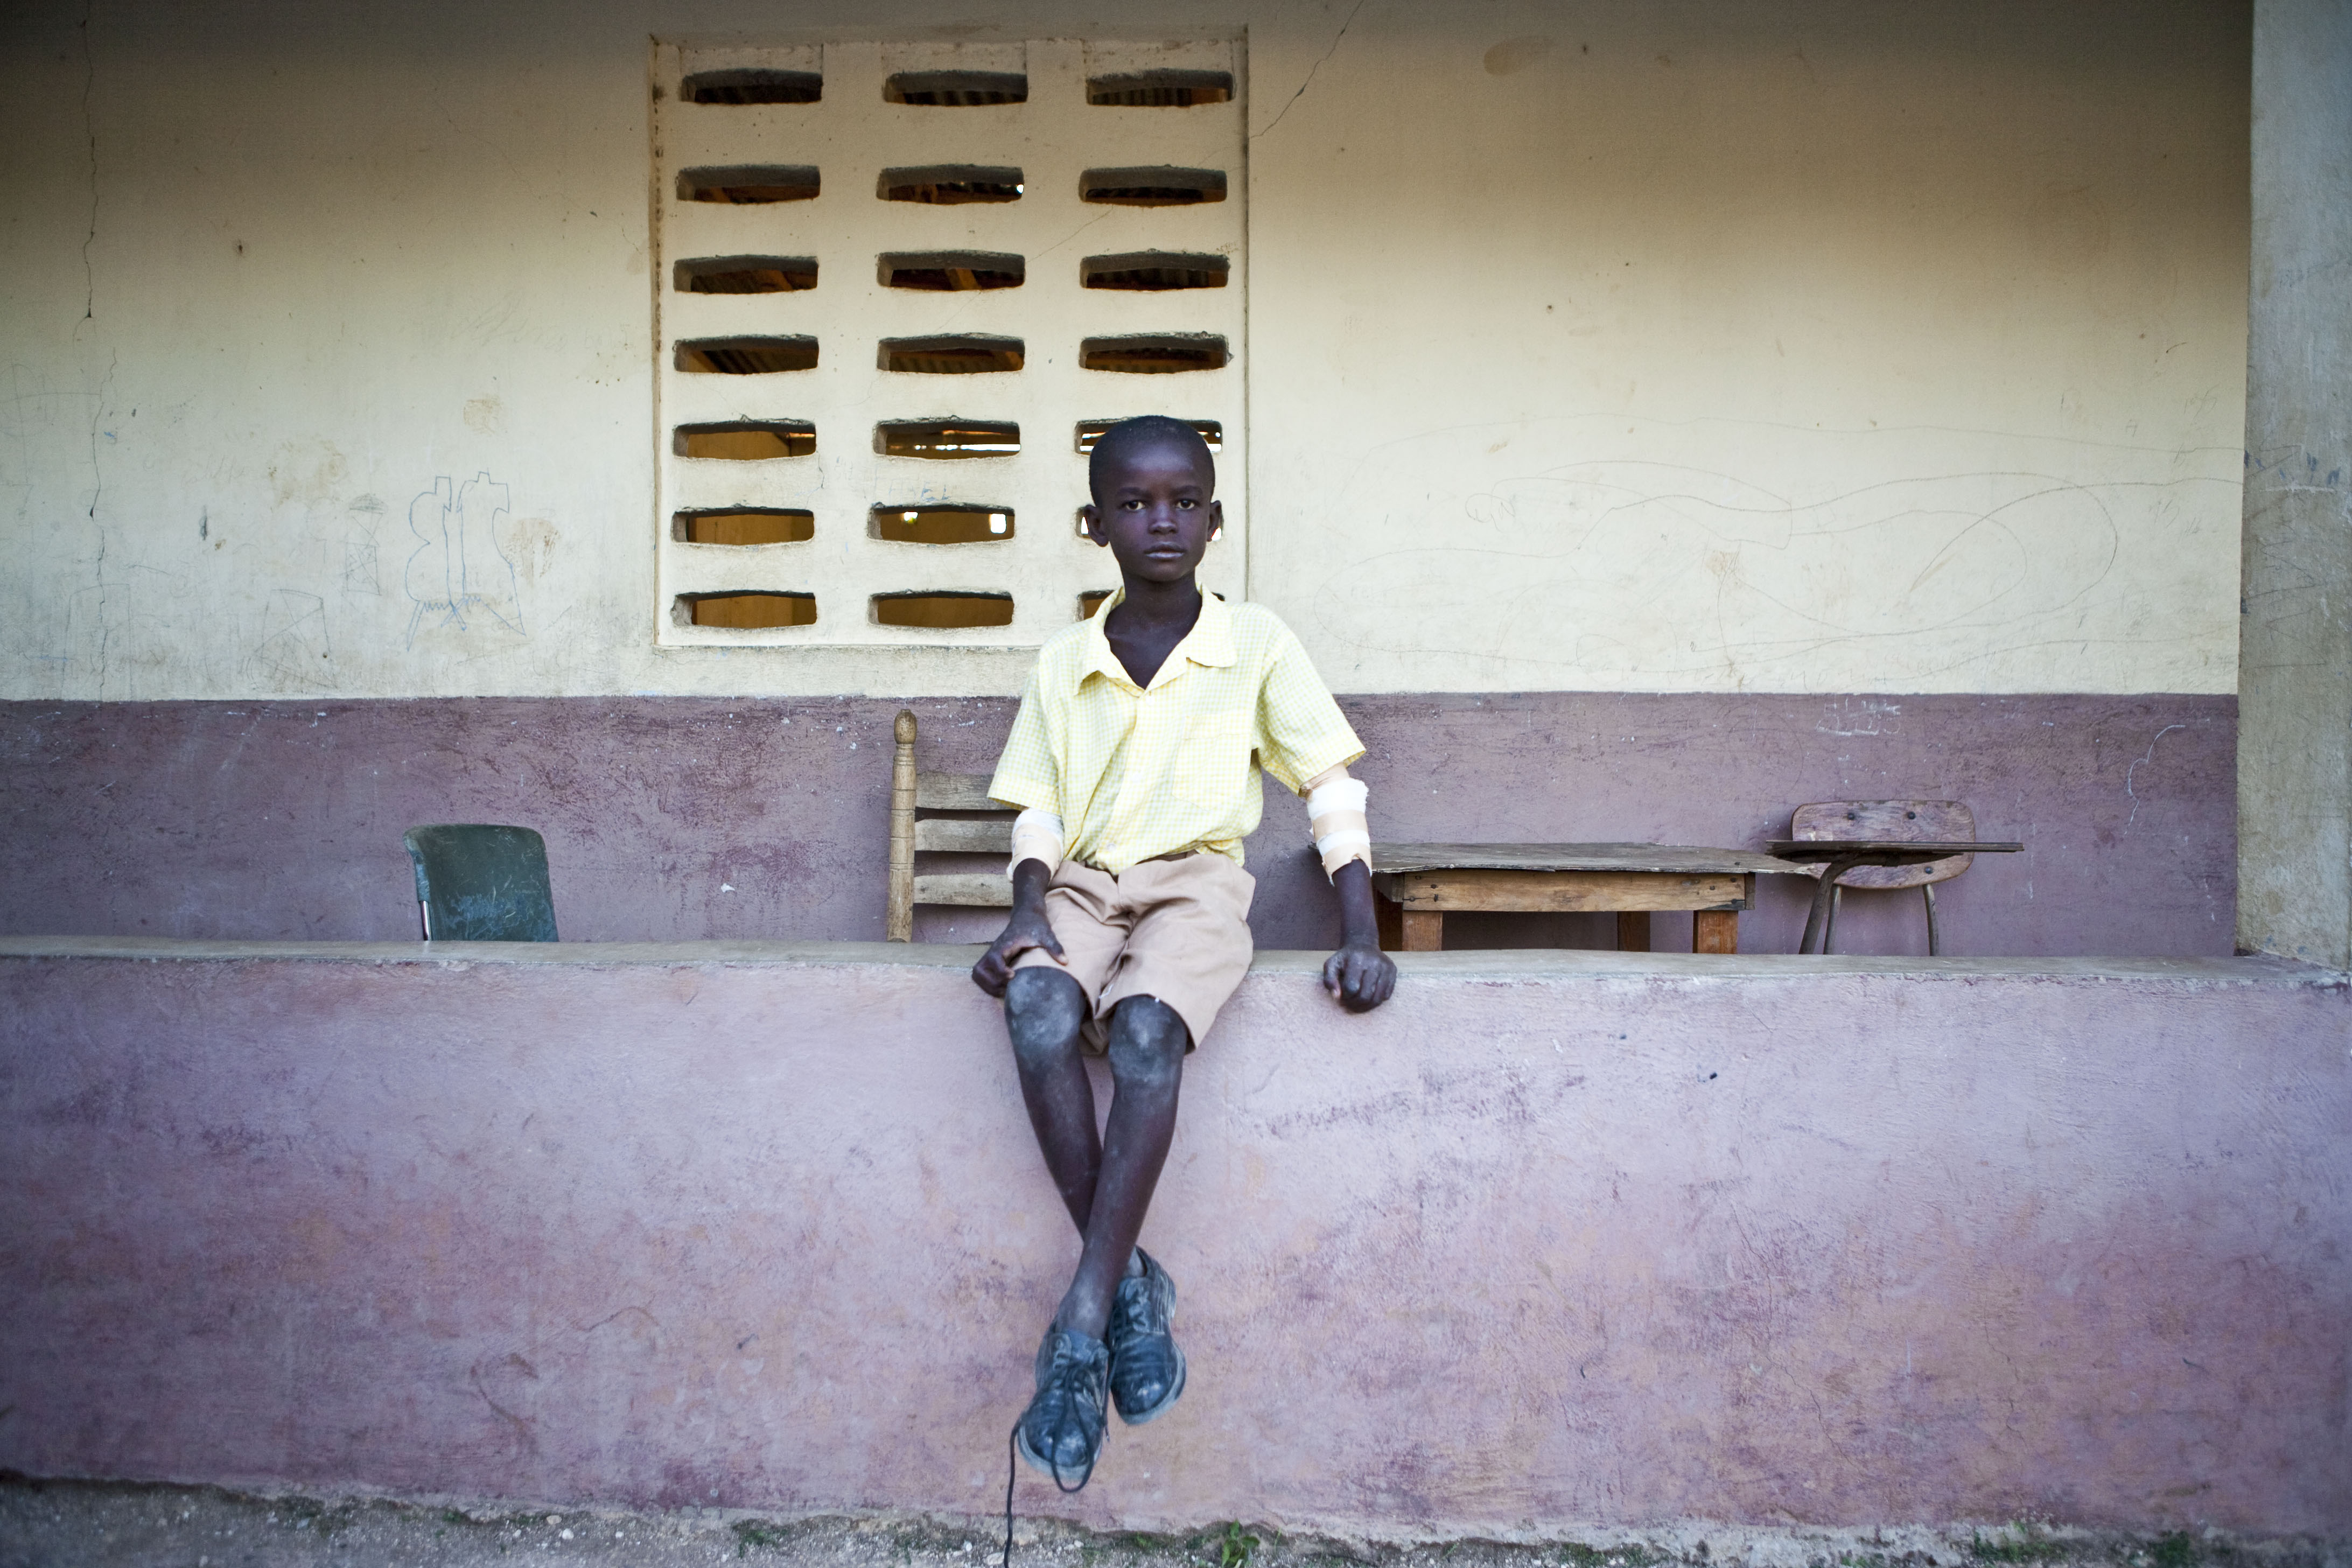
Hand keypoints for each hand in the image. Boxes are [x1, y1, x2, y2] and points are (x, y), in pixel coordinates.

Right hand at [970, 860, 1062, 995]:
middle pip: (980, 970)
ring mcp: (991, 955)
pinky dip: (988, 983)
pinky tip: (1003, 986)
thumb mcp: (1046, 934)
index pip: (994, 959)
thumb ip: (1055, 947)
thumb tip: (1065, 962)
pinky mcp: (992, 959)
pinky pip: (981, 974)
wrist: (1026, 914)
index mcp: (1005, 943)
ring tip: (1005, 990)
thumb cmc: (1035, 924)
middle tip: (1009, 987)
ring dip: (988, 986)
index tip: (1013, 976)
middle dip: (992, 983)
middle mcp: (994, 950)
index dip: (1000, 971)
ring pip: (978, 974)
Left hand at [1322, 940, 1395, 1010]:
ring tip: (1358, 1002)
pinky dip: (1376, 1000)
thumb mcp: (1331, 965)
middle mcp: (1374, 962)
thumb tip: (1336, 996)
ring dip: (1366, 1006)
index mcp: (1357, 959)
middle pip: (1365, 996)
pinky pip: (1386, 995)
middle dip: (1355, 1003)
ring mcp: (1386, 967)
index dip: (1345, 996)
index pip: (1351, 988)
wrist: (1363, 945)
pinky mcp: (1393, 971)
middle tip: (1350, 1002)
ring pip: (1377, 999)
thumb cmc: (1345, 958)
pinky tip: (1369, 995)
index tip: (1342, 995)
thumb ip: (1329, 980)